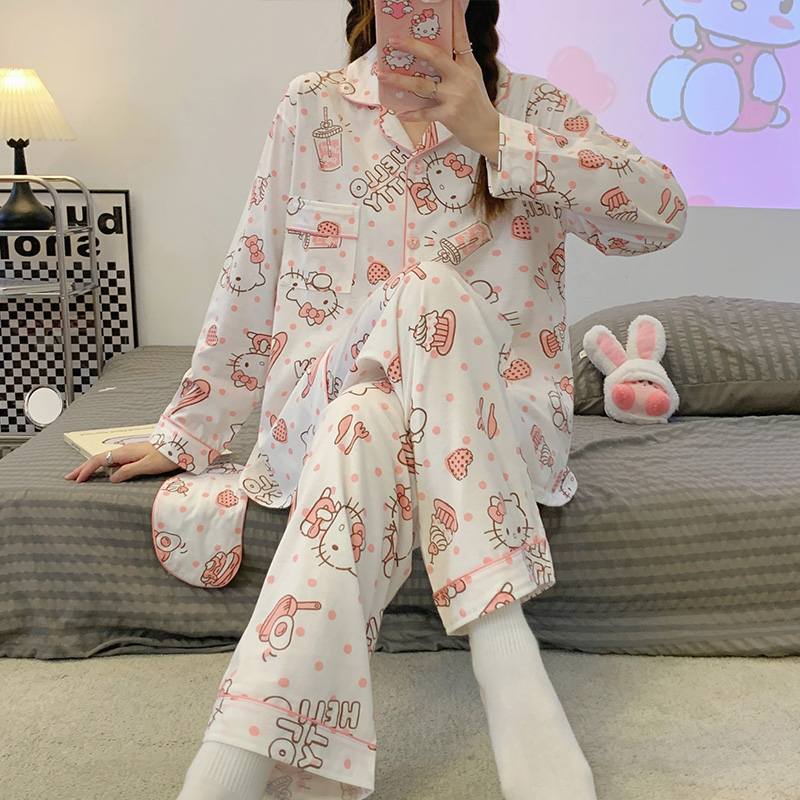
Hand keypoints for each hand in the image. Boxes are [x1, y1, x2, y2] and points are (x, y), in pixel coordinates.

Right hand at [64, 442, 179, 483]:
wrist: (181, 447)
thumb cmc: (167, 456)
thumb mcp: (147, 466)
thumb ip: (128, 471)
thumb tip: (111, 478)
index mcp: (125, 453)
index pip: (99, 460)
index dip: (86, 470)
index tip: (76, 480)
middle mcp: (125, 451)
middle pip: (99, 459)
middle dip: (83, 468)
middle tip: (69, 477)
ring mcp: (130, 453)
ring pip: (105, 460)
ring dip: (92, 467)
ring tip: (81, 476)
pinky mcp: (136, 455)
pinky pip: (114, 461)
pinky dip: (103, 467)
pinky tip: (103, 472)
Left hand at [378, 7, 500, 161]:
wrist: (489, 132)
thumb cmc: (477, 106)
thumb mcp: (472, 80)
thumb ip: (455, 68)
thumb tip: (429, 57)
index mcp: (469, 66)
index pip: (461, 37)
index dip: (455, 17)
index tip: (450, 0)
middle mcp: (462, 78)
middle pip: (435, 56)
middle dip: (412, 47)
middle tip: (394, 41)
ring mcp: (455, 96)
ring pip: (422, 85)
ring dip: (400, 79)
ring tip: (383, 74)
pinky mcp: (449, 115)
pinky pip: (424, 112)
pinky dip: (410, 114)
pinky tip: (399, 112)